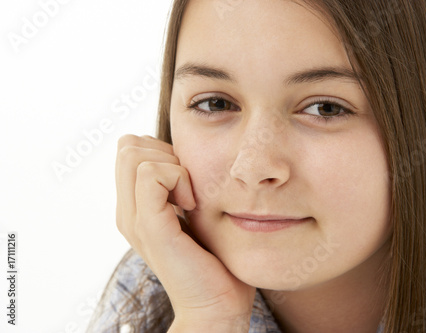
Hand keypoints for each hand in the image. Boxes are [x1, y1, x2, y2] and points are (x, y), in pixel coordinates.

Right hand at [115, 134, 254, 331]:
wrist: (217, 303)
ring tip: (190, 196)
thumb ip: (179, 187)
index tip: (186, 179)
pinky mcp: (150, 227)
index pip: (129, 148)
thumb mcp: (191, 213)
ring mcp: (134, 220)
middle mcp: (127, 212)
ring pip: (135, 154)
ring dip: (172, 165)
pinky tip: (192, 203)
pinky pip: (151, 175)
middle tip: (188, 185)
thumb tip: (181, 156)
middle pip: (128, 146)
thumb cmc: (213, 259)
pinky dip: (177, 178)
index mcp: (134, 208)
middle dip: (164, 152)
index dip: (160, 150)